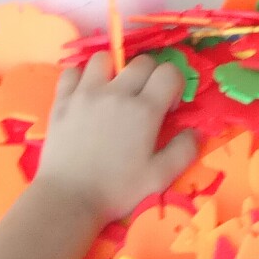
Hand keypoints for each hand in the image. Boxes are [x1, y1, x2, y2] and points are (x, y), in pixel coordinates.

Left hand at [34, 55, 201, 220]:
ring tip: (112, 93)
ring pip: (105, 58)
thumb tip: (196, 131)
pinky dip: (80, 78)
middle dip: (150, 76)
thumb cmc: (116, 191)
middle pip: (141, 62)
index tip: (167, 108)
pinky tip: (84, 95)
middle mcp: (116, 93)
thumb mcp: (159, 178)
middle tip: (143, 102)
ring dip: (114, 70)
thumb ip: (183, 151)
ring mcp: (86, 93)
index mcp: (144, 110)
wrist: (68, 199)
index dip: (174, 85)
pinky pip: (72, 72)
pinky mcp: (62, 100)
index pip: (169, 72)